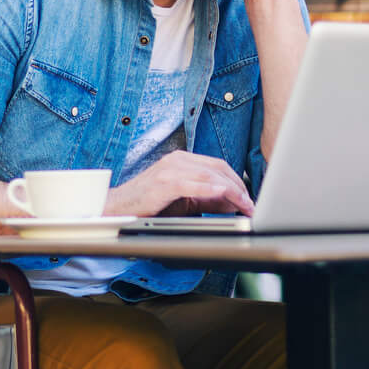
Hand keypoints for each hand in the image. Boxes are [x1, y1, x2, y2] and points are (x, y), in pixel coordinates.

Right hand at [105, 151, 253, 216]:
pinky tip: (223, 194)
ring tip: (243, 205)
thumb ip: (207, 199)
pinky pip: (191, 184)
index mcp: (182, 160)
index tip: (249, 198)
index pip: (218, 166)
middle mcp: (177, 160)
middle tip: (250, 205)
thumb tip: (234, 202)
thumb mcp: (184, 201)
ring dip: (230, 191)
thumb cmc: (148, 205)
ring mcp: (169, 170)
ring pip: (208, 175)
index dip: (237, 181)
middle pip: (217, 169)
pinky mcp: (162, 183)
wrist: (117, 208)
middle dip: (238, 187)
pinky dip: (209, 189)